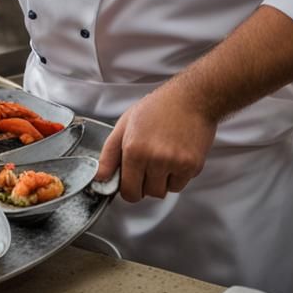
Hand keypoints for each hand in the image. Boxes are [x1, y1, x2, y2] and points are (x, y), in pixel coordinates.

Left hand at [95, 81, 216, 201]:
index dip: (128, 188)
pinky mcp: (193, 166)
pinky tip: (176, 154)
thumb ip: (109, 154)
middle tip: (148, 161)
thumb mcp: (125, 124)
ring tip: (163, 156)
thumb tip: (100, 177)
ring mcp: (175, 164)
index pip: (128, 191)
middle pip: (148, 193)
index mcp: (134, 149)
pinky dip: (178, 175)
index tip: (131, 181)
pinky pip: (181, 185)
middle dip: (145, 182)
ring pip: (165, 191)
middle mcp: (154, 159)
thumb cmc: (157, 108)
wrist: (191, 98)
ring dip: (162, 180)